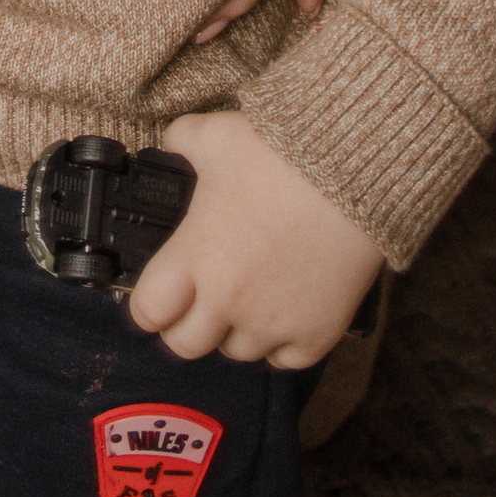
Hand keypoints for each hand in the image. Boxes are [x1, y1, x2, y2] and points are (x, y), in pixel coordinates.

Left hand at [126, 109, 381, 369]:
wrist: (350, 174)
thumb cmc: (278, 153)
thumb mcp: (214, 135)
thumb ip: (181, 142)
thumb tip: (170, 147)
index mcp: (195, 256)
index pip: (148, 310)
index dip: (145, 305)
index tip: (154, 295)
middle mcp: (229, 300)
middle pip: (184, 346)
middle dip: (183, 326)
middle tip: (192, 304)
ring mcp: (273, 324)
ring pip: (235, 353)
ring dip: (232, 331)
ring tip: (242, 297)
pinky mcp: (315, 336)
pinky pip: (284, 361)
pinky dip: (279, 343)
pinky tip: (280, 311)